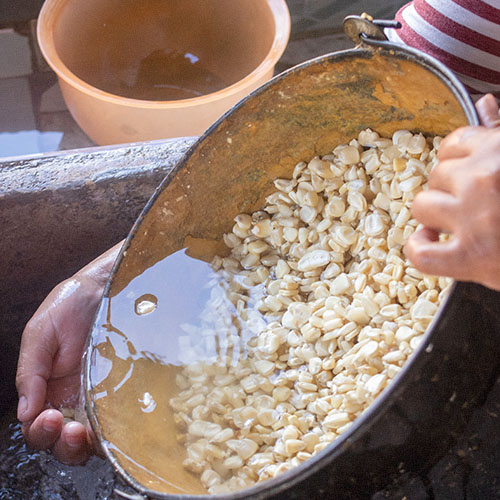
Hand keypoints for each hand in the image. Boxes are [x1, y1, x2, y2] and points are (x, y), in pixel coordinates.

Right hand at [16, 242, 121, 463]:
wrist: (111, 284)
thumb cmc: (72, 303)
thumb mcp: (41, 332)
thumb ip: (30, 371)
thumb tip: (24, 412)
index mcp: (48, 387)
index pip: (38, 424)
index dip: (40, 430)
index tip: (47, 417)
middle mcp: (75, 396)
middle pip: (64, 439)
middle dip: (63, 444)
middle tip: (68, 430)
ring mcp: (103, 395)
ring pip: (93, 437)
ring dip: (87, 444)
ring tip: (87, 432)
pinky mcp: (128, 388)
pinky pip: (122, 419)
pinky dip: (117, 431)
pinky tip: (116, 426)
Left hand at [405, 94, 499, 289]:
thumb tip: (484, 104)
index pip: (454, 143)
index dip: (457, 161)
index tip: (468, 175)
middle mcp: (483, 179)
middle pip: (436, 175)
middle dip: (449, 189)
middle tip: (473, 205)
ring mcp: (475, 218)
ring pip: (422, 206)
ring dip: (434, 217)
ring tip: (459, 225)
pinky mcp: (471, 257)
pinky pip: (420, 252)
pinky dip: (420, 249)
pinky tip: (434, 244)